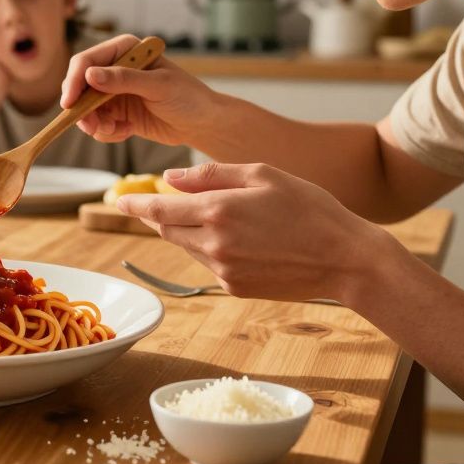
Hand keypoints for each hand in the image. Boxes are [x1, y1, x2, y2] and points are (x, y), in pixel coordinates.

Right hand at [59, 34, 215, 144]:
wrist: (202, 123)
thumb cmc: (188, 97)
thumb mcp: (158, 86)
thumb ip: (124, 80)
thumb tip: (90, 76)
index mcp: (125, 51)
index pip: (87, 61)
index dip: (74, 81)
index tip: (69, 103)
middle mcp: (115, 69)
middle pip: (80, 86)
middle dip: (82, 108)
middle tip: (89, 126)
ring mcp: (114, 91)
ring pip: (86, 108)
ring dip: (95, 123)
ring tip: (115, 130)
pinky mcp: (117, 112)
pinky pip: (99, 123)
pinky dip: (107, 131)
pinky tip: (126, 131)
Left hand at [116, 163, 396, 302]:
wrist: (346, 259)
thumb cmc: (310, 207)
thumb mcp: (262, 174)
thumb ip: (210, 174)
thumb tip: (169, 178)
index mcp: (218, 210)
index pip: (160, 209)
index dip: (135, 205)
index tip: (117, 200)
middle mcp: (214, 243)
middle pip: (168, 230)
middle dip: (160, 216)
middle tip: (160, 202)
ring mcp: (223, 270)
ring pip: (188, 246)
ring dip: (189, 231)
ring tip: (220, 217)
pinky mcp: (234, 288)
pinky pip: (210, 264)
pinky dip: (213, 249)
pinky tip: (245, 241)